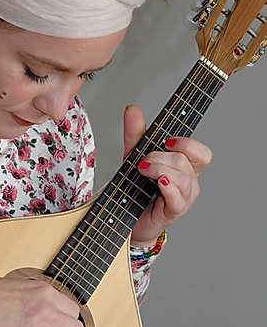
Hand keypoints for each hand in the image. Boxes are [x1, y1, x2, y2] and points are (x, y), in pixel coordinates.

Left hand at [123, 105, 211, 246]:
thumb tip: (133, 109)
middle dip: (162, 157)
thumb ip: (135, 133)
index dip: (187, 144)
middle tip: (142, 161)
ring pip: (183, 178)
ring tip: (143, 170)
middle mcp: (189, 181)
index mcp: (185, 166)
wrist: (125, 217)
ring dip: (160, 169)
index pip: (201, 152)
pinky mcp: (173, 212)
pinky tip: (161, 181)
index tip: (166, 141)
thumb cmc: (136, 188)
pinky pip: (178, 198)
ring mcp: (184, 198)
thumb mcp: (134, 156)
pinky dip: (169, 188)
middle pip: (186, 162)